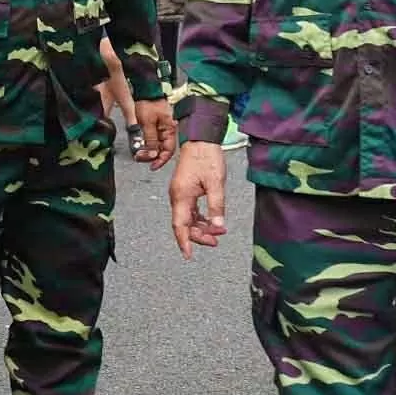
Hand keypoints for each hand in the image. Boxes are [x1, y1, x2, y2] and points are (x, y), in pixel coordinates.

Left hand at [132, 99, 176, 167]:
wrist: (144, 91)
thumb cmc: (148, 102)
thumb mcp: (147, 122)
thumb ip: (150, 139)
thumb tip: (152, 154)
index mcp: (170, 130)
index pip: (169, 150)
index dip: (161, 160)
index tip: (153, 166)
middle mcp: (167, 131)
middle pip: (161, 150)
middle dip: (151, 156)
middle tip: (140, 158)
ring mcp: (160, 129)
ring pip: (155, 146)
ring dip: (147, 151)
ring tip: (138, 153)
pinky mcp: (153, 127)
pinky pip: (151, 140)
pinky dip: (145, 145)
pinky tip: (138, 146)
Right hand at [169, 141, 227, 257]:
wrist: (200, 139)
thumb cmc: (206, 157)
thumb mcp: (215, 182)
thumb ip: (216, 205)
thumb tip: (218, 226)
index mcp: (181, 196)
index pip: (179, 225)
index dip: (184, 242)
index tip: (188, 255)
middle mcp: (177, 196)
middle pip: (184, 224)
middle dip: (199, 236)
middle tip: (216, 241)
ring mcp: (180, 194)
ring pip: (187, 219)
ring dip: (201, 228)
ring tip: (218, 233)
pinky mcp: (185, 190)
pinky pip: (190, 211)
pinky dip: (200, 219)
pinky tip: (211, 221)